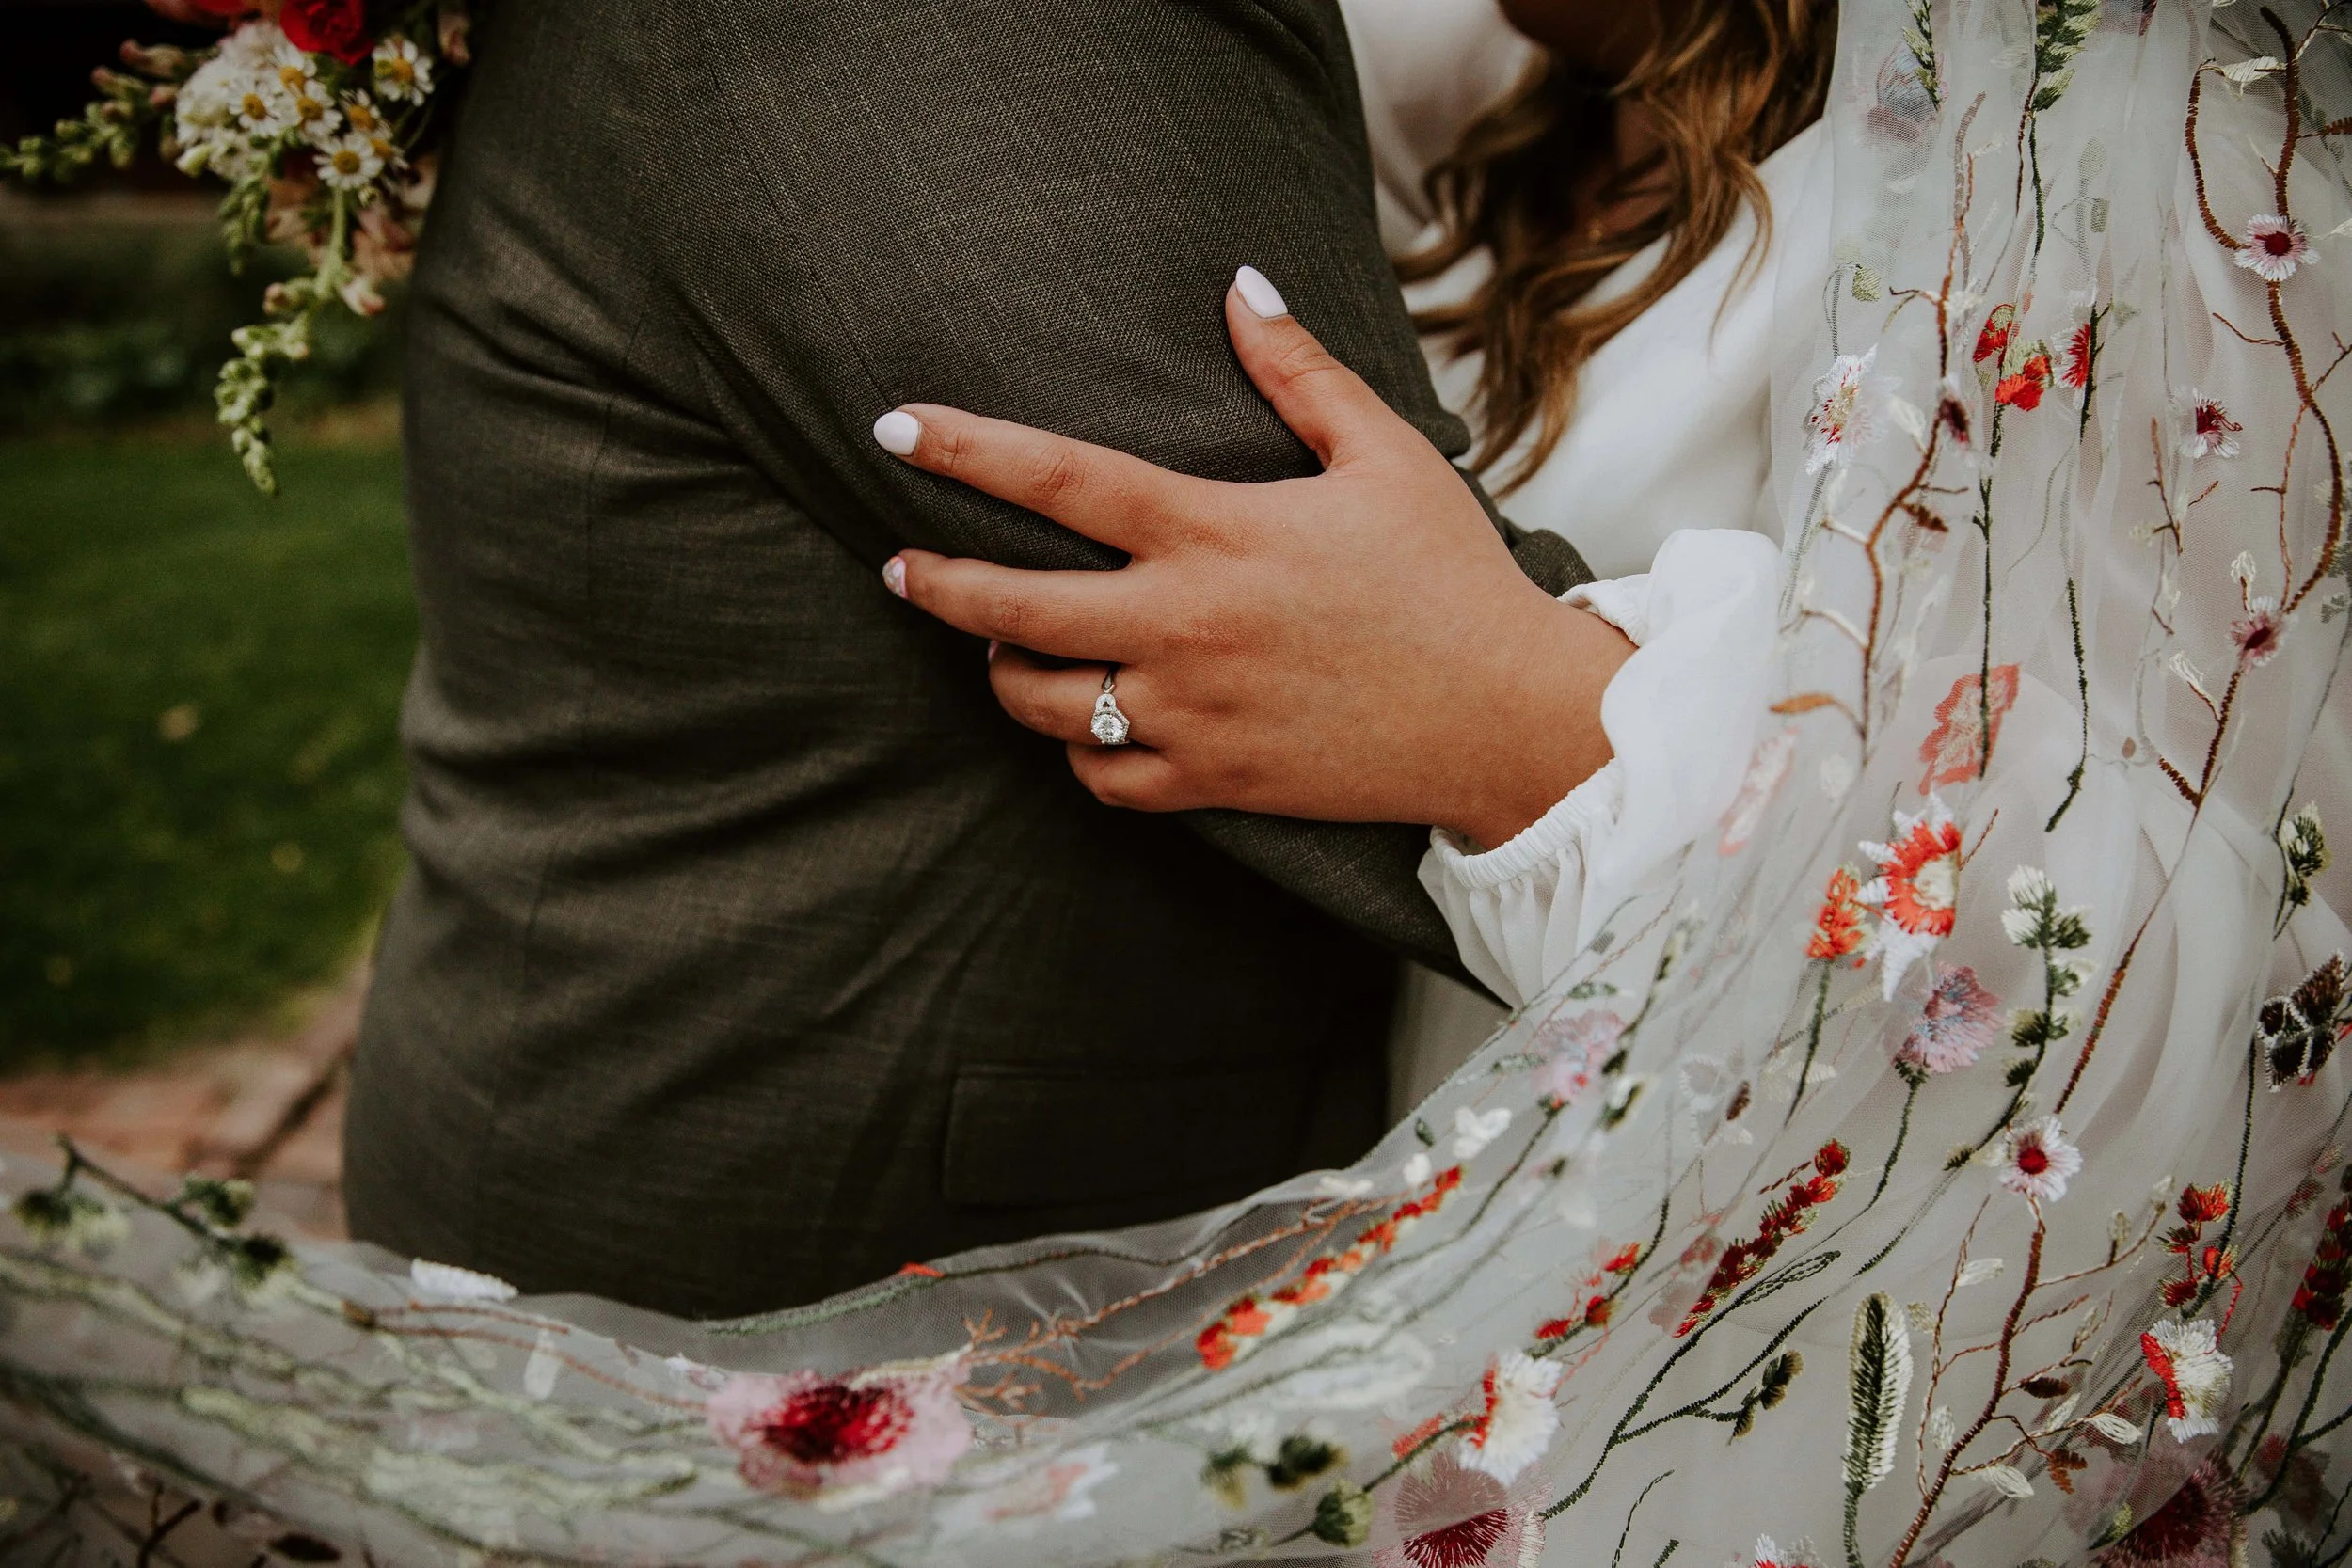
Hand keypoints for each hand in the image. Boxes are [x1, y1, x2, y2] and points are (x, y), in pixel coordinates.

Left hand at [877, 266, 1633, 847]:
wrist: (1505, 717)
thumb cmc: (1448, 577)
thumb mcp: (1386, 454)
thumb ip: (1298, 371)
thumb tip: (1239, 284)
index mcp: (1215, 532)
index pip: (1058, 479)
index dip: (964, 448)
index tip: (893, 430)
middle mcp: (1185, 626)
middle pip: (1013, 606)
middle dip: (938, 583)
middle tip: (901, 566)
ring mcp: (1193, 712)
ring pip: (1042, 703)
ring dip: (1005, 670)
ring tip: (1002, 642)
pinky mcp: (1214, 782)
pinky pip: (1102, 779)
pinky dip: (1077, 753)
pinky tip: (1084, 722)